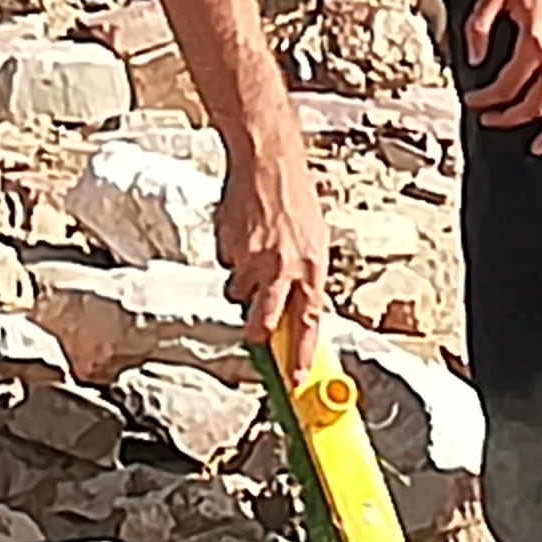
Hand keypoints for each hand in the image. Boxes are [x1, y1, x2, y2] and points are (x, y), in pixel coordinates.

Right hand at [217, 142, 329, 354]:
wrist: (268, 161)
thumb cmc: (295, 198)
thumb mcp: (315, 240)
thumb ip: (306, 277)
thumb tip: (299, 311)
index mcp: (312, 267)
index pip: (308, 323)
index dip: (300, 355)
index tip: (294, 380)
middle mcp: (283, 267)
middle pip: (263, 321)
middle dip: (257, 333)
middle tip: (256, 332)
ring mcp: (253, 258)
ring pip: (238, 294)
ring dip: (243, 284)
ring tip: (254, 255)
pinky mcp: (228, 247)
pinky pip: (226, 265)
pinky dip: (232, 257)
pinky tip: (243, 233)